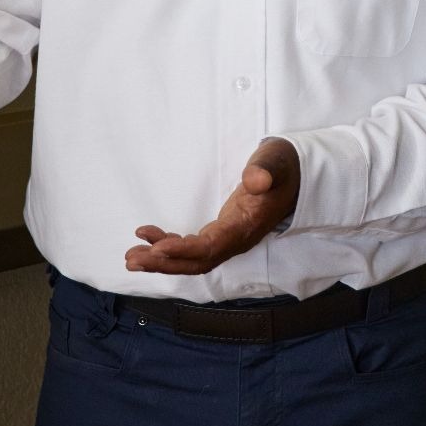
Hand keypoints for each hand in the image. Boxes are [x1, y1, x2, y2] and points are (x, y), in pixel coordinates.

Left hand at [125, 138, 301, 276]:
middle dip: (165, 264)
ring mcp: (229, 239)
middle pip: (198, 262)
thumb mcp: (275, 161)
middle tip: (132, 259)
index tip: (158, 249)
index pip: (213, 247)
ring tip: (131, 256)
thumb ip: (266, 169)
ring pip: (193, 259)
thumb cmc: (282, 166)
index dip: (184, 251)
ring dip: (162, 261)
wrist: (294, 175)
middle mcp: (237, 239)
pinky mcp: (222, 233)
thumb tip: (254, 180)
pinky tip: (149, 238)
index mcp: (247, 225)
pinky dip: (170, 246)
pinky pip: (194, 248)